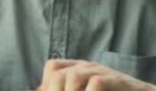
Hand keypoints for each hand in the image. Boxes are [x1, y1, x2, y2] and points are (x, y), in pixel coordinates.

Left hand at [37, 59, 155, 90]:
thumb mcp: (87, 90)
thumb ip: (66, 89)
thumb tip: (40, 90)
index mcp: (79, 68)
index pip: (52, 67)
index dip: (46, 85)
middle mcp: (88, 67)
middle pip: (58, 72)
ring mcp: (102, 72)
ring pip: (72, 77)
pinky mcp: (116, 81)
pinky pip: (95, 83)